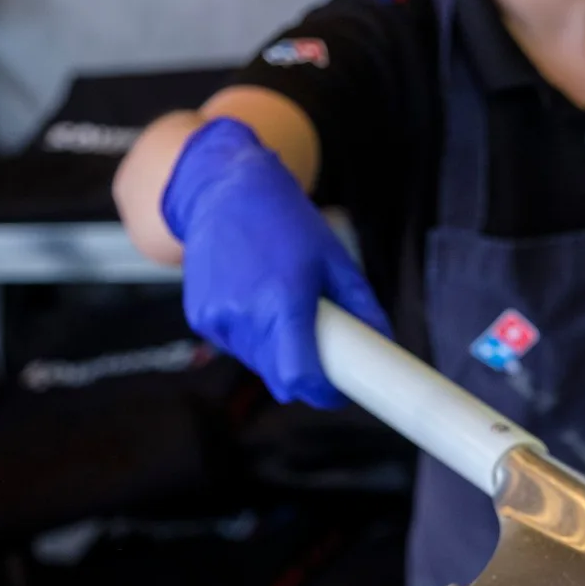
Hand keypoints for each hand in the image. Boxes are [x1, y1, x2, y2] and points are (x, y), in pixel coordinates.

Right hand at [161, 117, 391, 407]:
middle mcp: (245, 315)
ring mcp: (217, 319)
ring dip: (278, 354)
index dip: (324, 393)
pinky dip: (253, 337)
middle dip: (305, 374)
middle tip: (323, 350)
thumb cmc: (287, 222)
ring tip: (285, 309)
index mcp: (283, 302)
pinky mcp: (200, 318)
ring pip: (258, 364)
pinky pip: (237, 346)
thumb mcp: (335, 259)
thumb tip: (384, 343)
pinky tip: (256, 299)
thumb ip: (362, 307)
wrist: (225, 192)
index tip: (341, 390)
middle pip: (280, 379)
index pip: (299, 378)